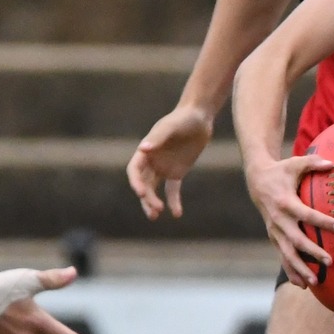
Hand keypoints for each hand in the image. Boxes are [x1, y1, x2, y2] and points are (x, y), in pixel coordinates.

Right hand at [127, 105, 214, 219]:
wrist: (199, 117)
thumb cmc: (183, 118)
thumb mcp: (171, 126)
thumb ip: (158, 137)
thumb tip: (143, 149)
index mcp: (145, 151)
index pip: (134, 171)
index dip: (136, 182)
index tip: (141, 193)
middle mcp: (151, 162)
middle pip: (144, 184)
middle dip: (147, 197)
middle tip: (156, 209)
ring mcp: (163, 168)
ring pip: (154, 190)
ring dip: (153, 202)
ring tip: (156, 216)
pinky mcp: (176, 173)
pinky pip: (172, 190)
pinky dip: (173, 201)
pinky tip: (176, 214)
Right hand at [244, 150, 333, 287]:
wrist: (257, 181)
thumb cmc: (281, 171)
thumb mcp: (295, 163)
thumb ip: (314, 162)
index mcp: (285, 202)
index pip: (306, 215)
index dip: (322, 222)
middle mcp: (278, 220)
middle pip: (296, 240)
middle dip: (312, 252)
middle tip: (330, 261)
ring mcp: (274, 231)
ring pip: (287, 254)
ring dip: (300, 269)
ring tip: (315, 281)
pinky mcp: (273, 238)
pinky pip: (282, 257)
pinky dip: (291, 271)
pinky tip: (302, 285)